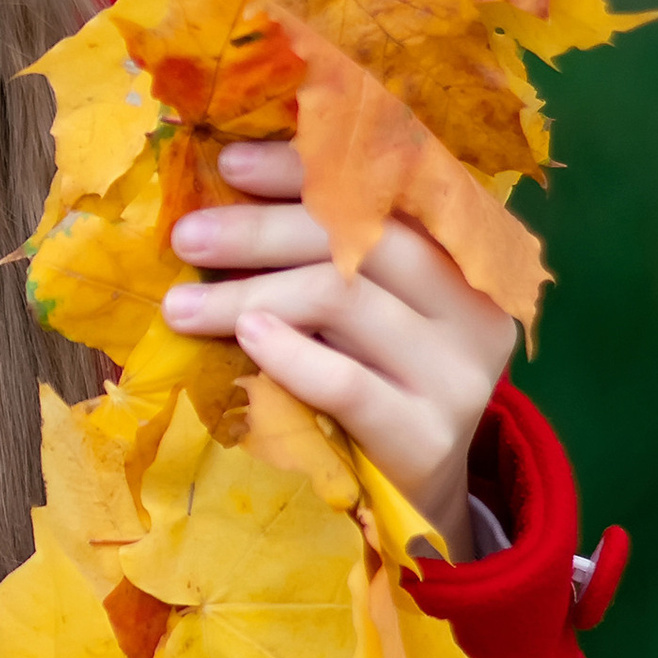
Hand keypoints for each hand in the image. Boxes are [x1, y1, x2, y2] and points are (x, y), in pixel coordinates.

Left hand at [162, 138, 514, 561]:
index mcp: (465, 253)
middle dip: (262, 230)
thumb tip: (229, 181)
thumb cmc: (372, 376)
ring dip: (249, 293)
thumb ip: (327, 244)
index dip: (307, 168)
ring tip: (181, 304)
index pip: (385, 188)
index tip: (230, 163)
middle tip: (188, 235)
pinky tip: (246, 337)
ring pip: (344, 301)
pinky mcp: (428, 435)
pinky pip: (348, 383)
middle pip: (361, 240)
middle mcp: (475, 303)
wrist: (411, 494)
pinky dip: (289, 354)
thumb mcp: (363, 302)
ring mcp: (460, 372)